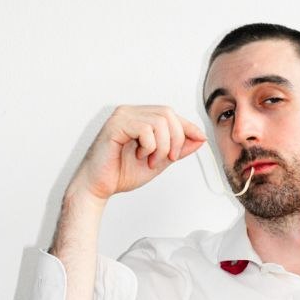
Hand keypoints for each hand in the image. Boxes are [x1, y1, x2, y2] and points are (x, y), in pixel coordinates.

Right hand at [69, 105, 206, 200]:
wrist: (98, 187)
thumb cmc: (122, 173)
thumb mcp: (159, 161)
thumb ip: (177, 149)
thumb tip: (200, 138)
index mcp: (140, 118)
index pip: (170, 114)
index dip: (188, 126)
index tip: (201, 139)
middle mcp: (131, 112)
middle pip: (168, 114)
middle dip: (176, 138)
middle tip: (169, 158)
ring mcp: (122, 116)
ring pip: (159, 121)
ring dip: (162, 146)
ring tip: (151, 161)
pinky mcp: (115, 125)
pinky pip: (144, 129)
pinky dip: (149, 146)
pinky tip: (140, 156)